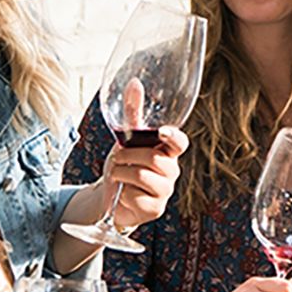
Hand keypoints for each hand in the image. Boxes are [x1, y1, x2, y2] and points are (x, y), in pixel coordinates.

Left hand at [97, 102, 183, 230]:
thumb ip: (133, 113)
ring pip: (142, 176)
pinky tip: (123, 194)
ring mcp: (165, 191)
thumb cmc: (124, 164)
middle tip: (118, 157)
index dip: (173, 137)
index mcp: (168, 151)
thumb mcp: (126, 138)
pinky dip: (122, 193)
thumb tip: (134, 82)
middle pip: (154, 158)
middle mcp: (171, 170)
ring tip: (118, 174)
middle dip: (128, 155)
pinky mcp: (156, 209)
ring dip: (121, 173)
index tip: (162, 131)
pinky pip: (136, 197)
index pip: (180, 143)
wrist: (111, 197)